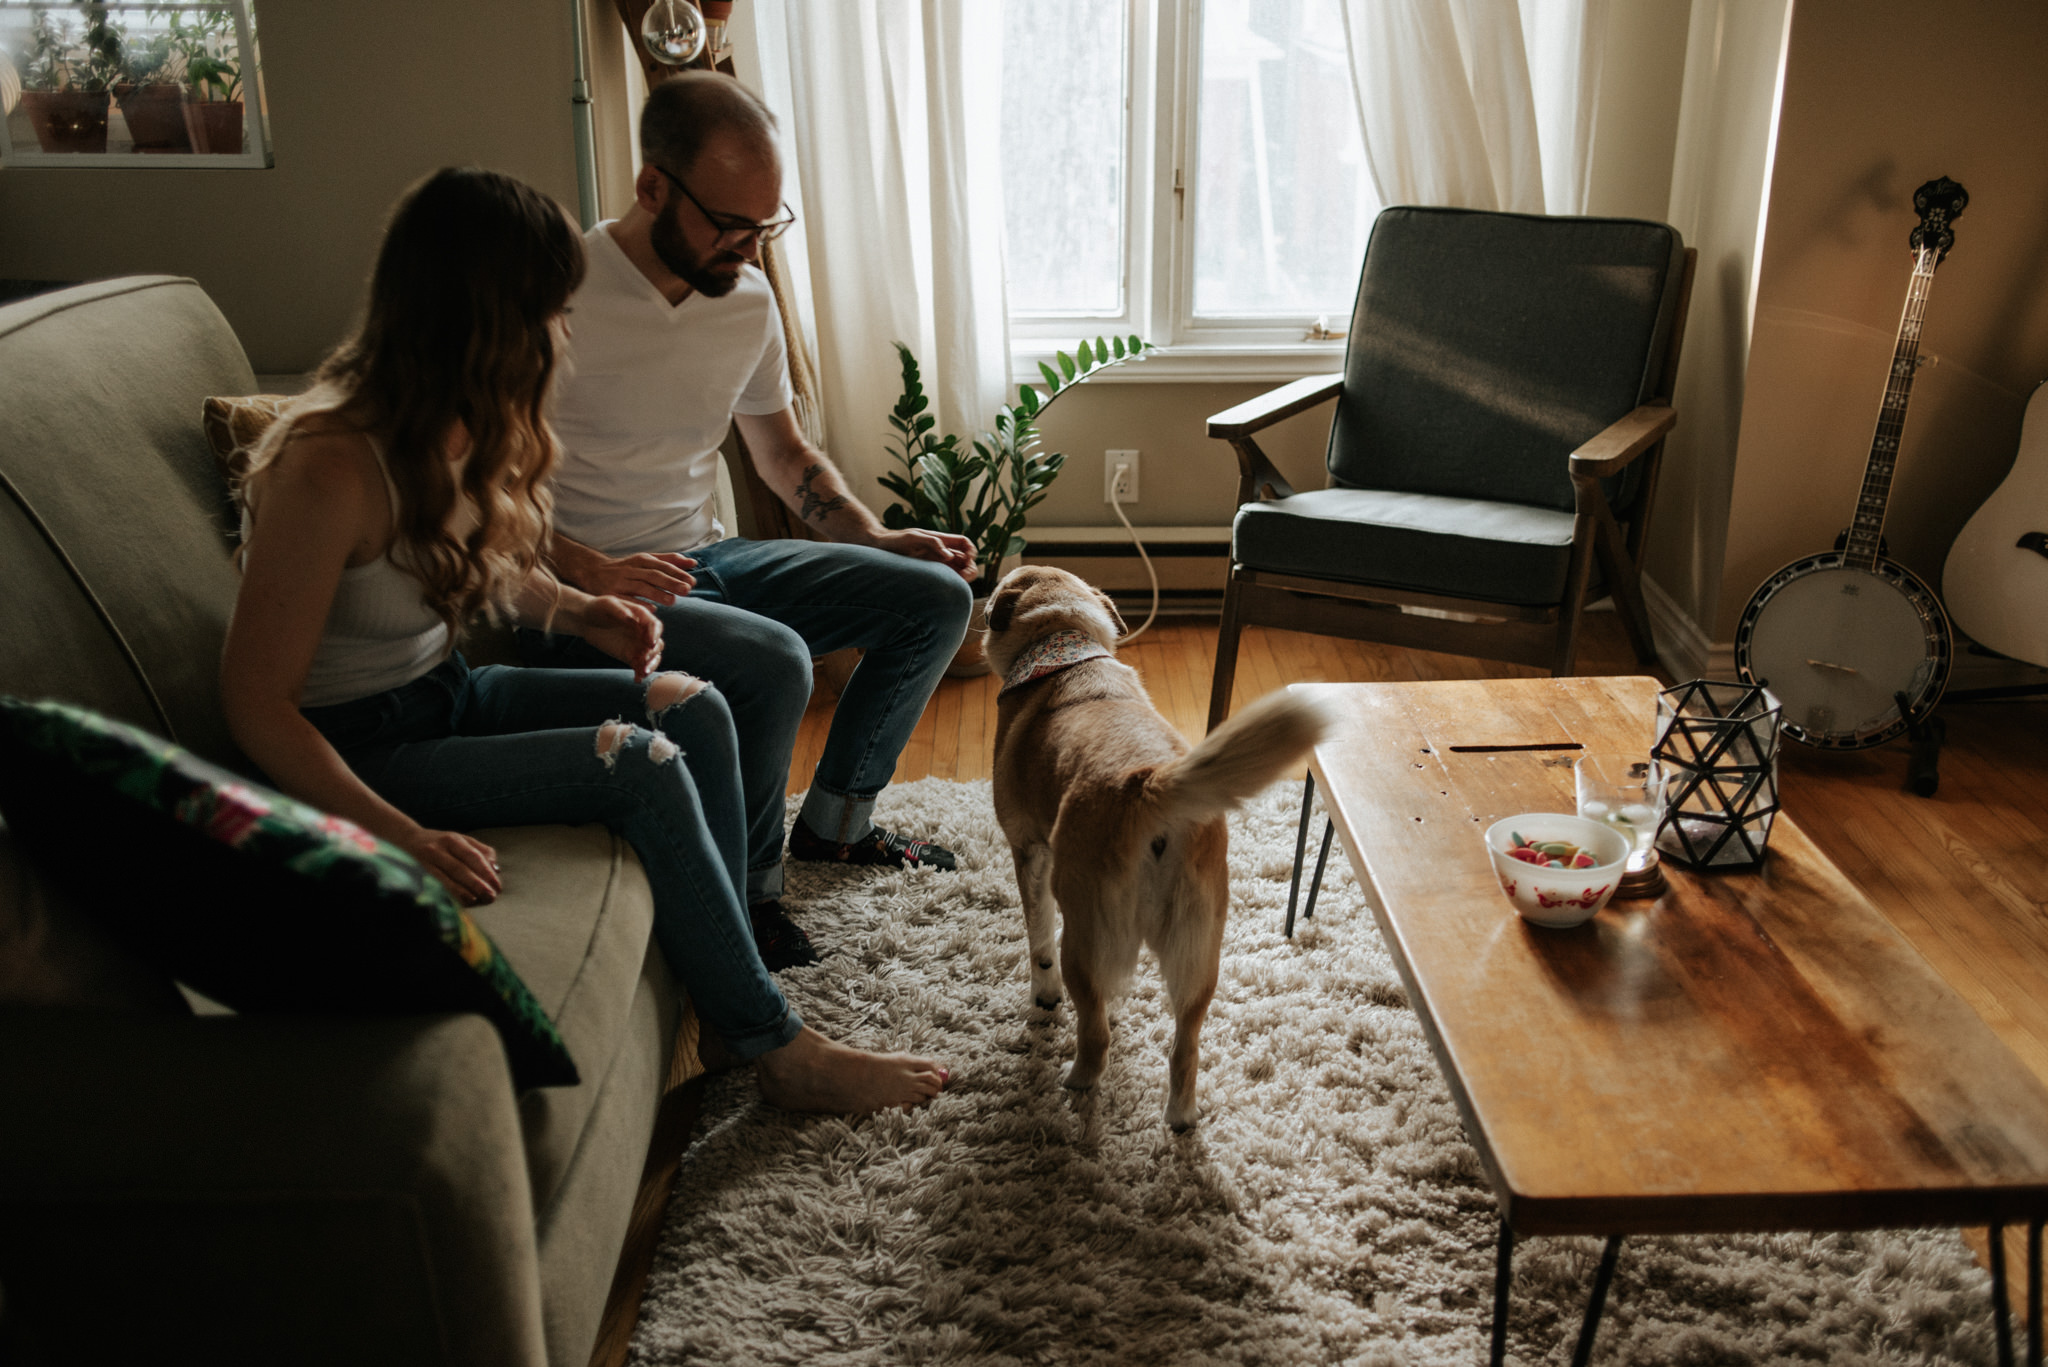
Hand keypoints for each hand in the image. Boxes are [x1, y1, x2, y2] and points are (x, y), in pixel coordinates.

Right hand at [400, 827, 502, 905]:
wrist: (405, 840)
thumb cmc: (440, 843)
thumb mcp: (461, 840)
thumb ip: (481, 852)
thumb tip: (496, 869)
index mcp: (452, 840)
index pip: (472, 856)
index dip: (486, 872)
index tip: (497, 886)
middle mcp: (437, 850)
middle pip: (460, 869)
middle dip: (477, 885)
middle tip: (491, 897)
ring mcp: (424, 863)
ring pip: (446, 880)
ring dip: (464, 893)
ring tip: (477, 901)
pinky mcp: (416, 874)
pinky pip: (434, 887)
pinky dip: (448, 896)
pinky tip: (458, 902)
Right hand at [570, 551, 697, 603]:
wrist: (593, 571)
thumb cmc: (626, 568)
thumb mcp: (645, 560)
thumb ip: (669, 561)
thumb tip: (693, 563)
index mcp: (641, 560)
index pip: (662, 565)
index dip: (677, 573)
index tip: (692, 581)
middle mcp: (631, 569)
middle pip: (653, 575)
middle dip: (670, 582)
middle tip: (686, 590)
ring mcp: (620, 581)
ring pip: (640, 587)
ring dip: (656, 594)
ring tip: (672, 601)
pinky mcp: (610, 593)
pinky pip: (626, 600)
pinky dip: (638, 604)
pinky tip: (651, 609)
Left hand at [580, 595, 664, 678]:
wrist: (586, 620)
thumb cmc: (597, 607)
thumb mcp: (607, 604)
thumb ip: (619, 610)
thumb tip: (630, 618)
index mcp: (642, 617)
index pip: (655, 626)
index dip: (655, 635)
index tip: (649, 643)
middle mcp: (643, 632)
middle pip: (657, 644)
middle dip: (652, 653)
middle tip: (643, 660)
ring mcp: (638, 645)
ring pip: (652, 657)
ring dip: (650, 665)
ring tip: (642, 672)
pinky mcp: (630, 656)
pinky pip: (640, 666)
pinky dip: (640, 674)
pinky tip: (636, 679)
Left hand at [872, 528, 978, 581]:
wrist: (878, 550)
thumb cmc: (895, 541)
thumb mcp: (914, 537)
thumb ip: (933, 543)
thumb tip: (950, 556)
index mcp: (940, 540)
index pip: (964, 543)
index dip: (971, 550)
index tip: (969, 558)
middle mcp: (941, 553)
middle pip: (965, 560)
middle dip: (971, 568)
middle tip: (964, 575)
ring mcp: (935, 565)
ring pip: (958, 572)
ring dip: (963, 578)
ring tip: (958, 583)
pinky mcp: (928, 576)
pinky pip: (946, 581)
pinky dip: (952, 585)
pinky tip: (949, 589)